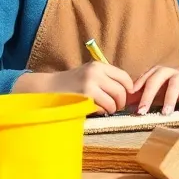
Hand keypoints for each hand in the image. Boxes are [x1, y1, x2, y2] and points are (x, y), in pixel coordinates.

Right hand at [18, 62, 134, 115]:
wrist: (48, 88)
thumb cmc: (72, 83)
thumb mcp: (90, 74)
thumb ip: (107, 78)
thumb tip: (131, 91)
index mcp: (99, 66)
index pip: (124, 77)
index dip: (129, 89)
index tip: (127, 96)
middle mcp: (95, 73)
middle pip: (121, 91)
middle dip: (121, 102)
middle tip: (117, 106)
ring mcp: (89, 85)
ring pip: (113, 102)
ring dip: (112, 109)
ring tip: (106, 109)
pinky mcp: (84, 98)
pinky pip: (102, 108)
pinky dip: (101, 112)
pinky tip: (95, 110)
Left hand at [131, 66, 178, 115]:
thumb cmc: (169, 87)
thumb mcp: (155, 90)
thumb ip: (140, 96)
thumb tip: (122, 104)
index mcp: (156, 72)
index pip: (144, 79)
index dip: (137, 91)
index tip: (130, 104)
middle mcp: (169, 71)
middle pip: (156, 79)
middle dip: (149, 95)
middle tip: (143, 111)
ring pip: (175, 84)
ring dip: (170, 98)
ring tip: (166, 113)